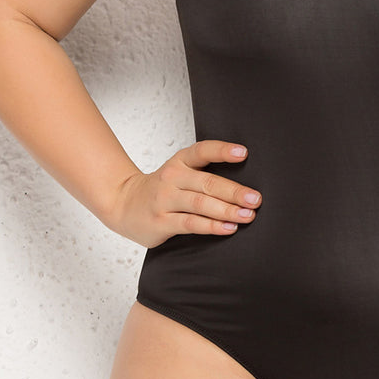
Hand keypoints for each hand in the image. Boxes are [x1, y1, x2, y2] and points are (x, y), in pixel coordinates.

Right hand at [105, 140, 261, 247]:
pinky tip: (228, 228)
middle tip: (255, 199)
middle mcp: (172, 178)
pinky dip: (211, 226)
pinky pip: (190, 223)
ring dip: (226, 210)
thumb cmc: (162, 189)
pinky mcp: (161, 221)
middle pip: (207, 183)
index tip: (243, 153)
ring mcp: (165, 200)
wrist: (123, 204)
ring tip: (247, 216)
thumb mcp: (179, 172)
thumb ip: (205, 174)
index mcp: (180, 161)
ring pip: (200, 204)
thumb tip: (245, 186)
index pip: (202, 151)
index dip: (222, 151)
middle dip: (235, 192)